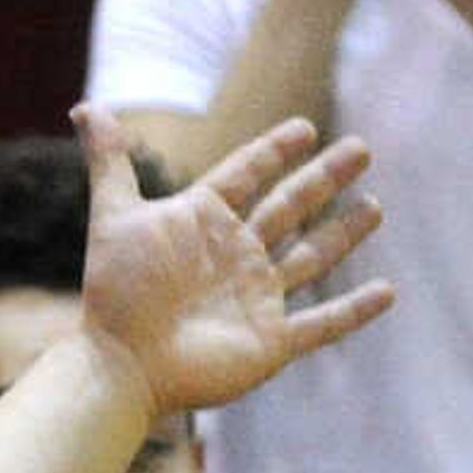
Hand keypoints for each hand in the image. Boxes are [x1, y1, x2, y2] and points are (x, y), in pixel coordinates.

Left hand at [73, 104, 392, 418]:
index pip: (244, 175)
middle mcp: (233, 256)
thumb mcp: (114, 218)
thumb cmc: (116, 293)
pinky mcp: (271, 340)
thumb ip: (108, 161)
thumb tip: (84, 106)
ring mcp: (255, 298)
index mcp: (202, 223)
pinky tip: (388, 291)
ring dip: (343, 233)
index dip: (272, 152)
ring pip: (310, 257)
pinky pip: (322, 324)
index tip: (303, 128)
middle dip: (323, 178)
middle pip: (288, 207)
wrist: (120, 365)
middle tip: (362, 147)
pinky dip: (354, 310)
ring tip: (375, 205)